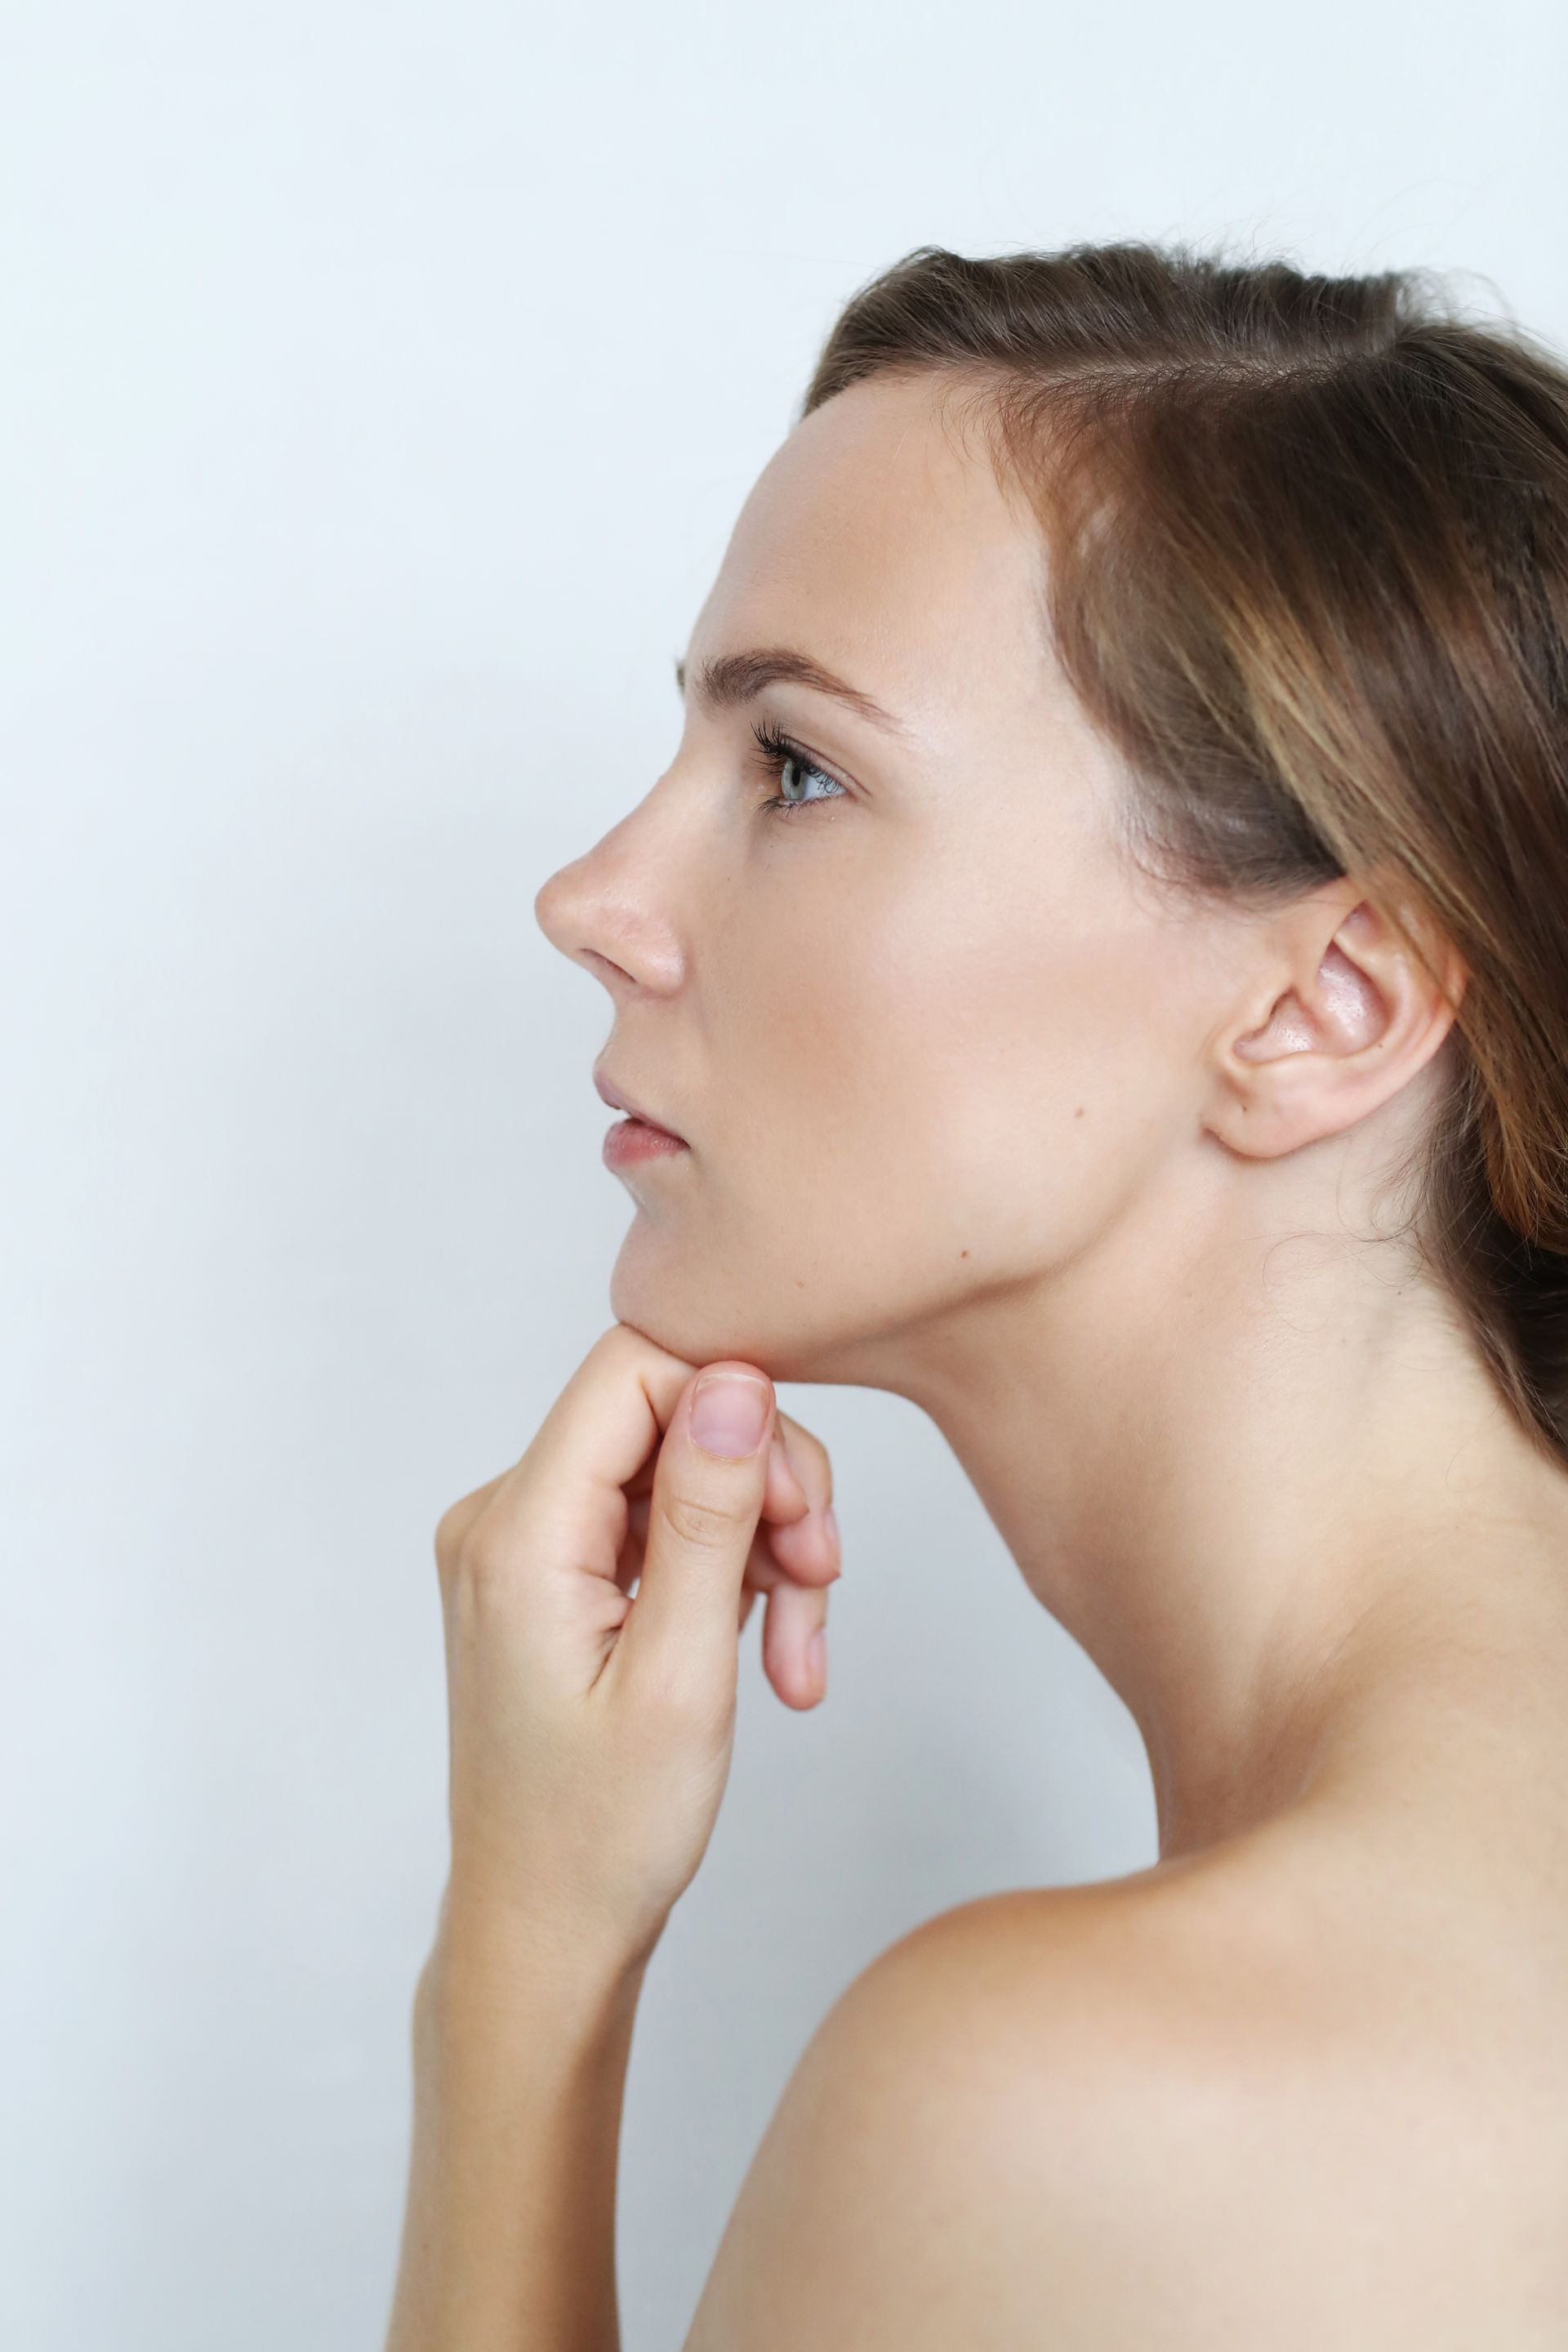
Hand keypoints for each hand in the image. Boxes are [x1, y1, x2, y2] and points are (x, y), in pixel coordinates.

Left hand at [429, 1322, 840, 1972]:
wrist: (544, 1933)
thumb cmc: (602, 1835)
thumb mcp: (679, 1674)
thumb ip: (706, 1516)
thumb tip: (735, 1379)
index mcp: (517, 1532)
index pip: (638, 1367)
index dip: (740, 1411)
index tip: (797, 1511)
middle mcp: (502, 1518)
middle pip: (668, 1415)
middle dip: (764, 1488)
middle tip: (819, 1583)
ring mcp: (524, 1546)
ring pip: (679, 1473)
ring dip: (759, 1544)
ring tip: (800, 1648)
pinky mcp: (551, 1575)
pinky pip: (657, 1524)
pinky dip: (725, 1573)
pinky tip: (766, 1652)